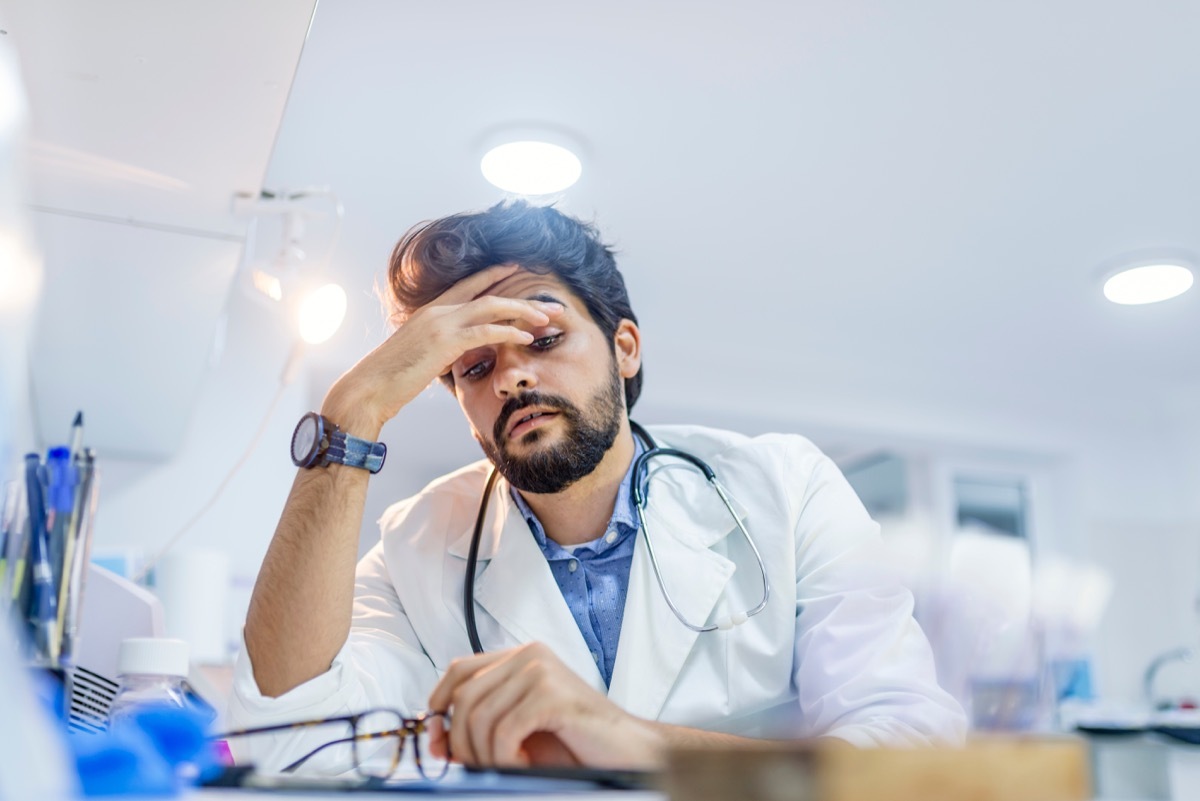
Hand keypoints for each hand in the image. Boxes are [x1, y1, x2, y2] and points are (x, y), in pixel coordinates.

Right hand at [322, 264, 563, 433]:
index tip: (517, 270)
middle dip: (523, 298)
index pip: (468, 286)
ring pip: (492, 307)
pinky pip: (485, 332)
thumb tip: (453, 357)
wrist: (366, 390)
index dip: (494, 276)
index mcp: (430, 312)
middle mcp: (436, 311)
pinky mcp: (444, 342)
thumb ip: (439, 351)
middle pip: (488, 294)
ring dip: (523, 311)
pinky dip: (509, 332)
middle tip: (552, 305)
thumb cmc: (389, 380)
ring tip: (548, 318)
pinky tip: (527, 337)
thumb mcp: (418, 358)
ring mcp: (440, 323)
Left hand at [426, 643, 663, 768]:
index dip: (439, 705)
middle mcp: (530, 656)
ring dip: (487, 756)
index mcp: (522, 657)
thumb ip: (483, 722)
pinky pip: (504, 731)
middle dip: (462, 742)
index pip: (460, 670)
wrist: (630, 752)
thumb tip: (436, 737)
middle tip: (480, 768)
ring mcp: (541, 671)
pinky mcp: (552, 694)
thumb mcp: (520, 728)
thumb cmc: (577, 743)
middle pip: (464, 698)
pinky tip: (526, 764)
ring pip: (480, 718)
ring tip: (513, 767)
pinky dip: (506, 758)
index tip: (437, 740)